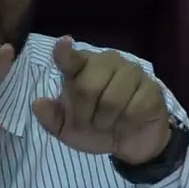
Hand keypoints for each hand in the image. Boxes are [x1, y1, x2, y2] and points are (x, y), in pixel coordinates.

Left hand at [32, 36, 171, 165]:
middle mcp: (108, 62)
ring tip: (108, 123)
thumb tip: (37, 103)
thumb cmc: (96, 128)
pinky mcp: (151, 88)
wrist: (130, 143)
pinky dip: (127, 122)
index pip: (71, 58)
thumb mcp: (68, 129)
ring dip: (105, 121)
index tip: (63, 44)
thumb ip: (51, 118)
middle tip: (90, 122)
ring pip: (111, 100)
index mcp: (84, 67)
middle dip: (84, 113)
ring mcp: (132, 72)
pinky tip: (129, 121)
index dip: (65, 52)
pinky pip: (134, 108)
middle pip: (87, 86)